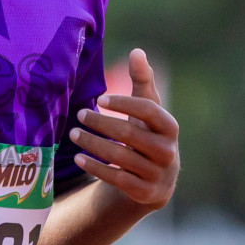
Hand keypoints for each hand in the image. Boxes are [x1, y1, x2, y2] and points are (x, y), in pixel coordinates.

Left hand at [68, 47, 178, 208]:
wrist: (156, 181)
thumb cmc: (148, 134)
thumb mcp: (148, 110)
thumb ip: (143, 81)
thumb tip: (137, 51)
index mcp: (170, 127)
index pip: (149, 111)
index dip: (125, 104)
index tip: (100, 99)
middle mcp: (168, 151)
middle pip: (130, 134)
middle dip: (101, 123)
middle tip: (79, 114)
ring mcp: (157, 174)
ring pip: (120, 157)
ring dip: (93, 144)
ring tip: (73, 133)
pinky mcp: (144, 193)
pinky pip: (116, 178)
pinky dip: (95, 167)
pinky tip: (78, 157)